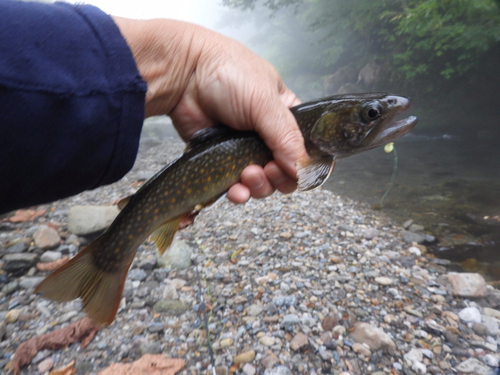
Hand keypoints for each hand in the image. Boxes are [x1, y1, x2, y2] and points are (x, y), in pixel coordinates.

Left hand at [112, 17, 305, 202]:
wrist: (183, 75)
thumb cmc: (228, 75)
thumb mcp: (265, 102)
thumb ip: (286, 137)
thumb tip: (303, 171)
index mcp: (286, 117)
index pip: (305, 150)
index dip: (304, 166)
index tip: (296, 171)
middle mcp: (268, 136)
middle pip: (284, 172)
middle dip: (277, 178)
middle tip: (266, 170)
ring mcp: (244, 150)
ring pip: (261, 183)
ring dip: (258, 187)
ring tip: (246, 176)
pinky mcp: (222, 160)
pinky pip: (236, 185)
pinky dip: (238, 193)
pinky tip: (235, 191)